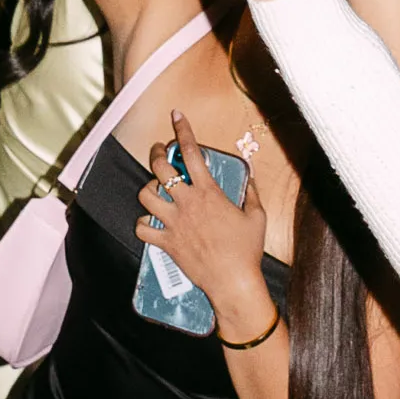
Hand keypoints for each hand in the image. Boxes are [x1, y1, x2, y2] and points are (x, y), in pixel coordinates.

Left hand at [130, 105, 275, 332]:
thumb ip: (251, 193)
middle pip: (160, 168)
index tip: (177, 116)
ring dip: (148, 189)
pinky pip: (142, 230)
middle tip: (160, 152)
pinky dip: (142, 224)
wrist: (234, 282)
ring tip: (154, 189)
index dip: (183, 130)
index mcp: (208, 192)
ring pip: (146, 196)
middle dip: (157, 154)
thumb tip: (249, 177)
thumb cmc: (247, 250)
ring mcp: (174, 223)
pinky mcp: (167, 243)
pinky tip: (149, 223)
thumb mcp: (257, 216)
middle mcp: (187, 203)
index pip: (191, 152)